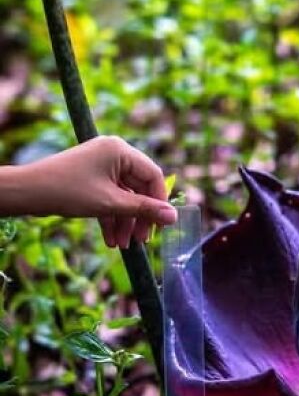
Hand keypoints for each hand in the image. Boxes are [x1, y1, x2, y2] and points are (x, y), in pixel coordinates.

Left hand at [0, 136, 176, 246]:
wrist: (27, 193)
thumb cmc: (68, 191)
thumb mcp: (111, 203)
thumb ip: (144, 210)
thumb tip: (174, 217)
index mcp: (121, 150)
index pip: (153, 176)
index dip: (159, 202)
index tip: (160, 226)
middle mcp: (114, 154)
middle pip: (139, 188)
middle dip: (138, 217)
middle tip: (140, 241)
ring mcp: (101, 166)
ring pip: (124, 196)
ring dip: (124, 222)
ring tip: (122, 245)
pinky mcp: (91, 178)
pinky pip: (109, 197)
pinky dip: (111, 217)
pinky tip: (110, 239)